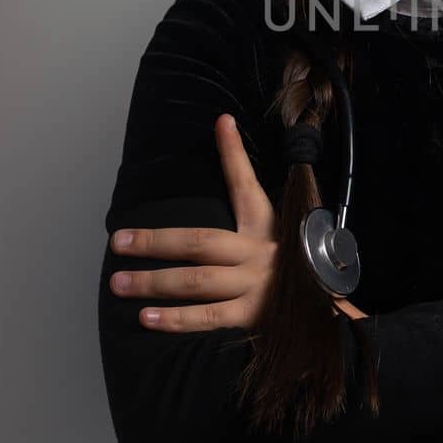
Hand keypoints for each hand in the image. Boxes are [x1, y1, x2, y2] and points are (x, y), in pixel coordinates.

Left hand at [108, 113, 280, 331]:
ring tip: (119, 283)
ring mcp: (256, 286)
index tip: (221, 123)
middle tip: (118, 242)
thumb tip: (230, 146)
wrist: (323, 313)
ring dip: (154, 282)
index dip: (234, 153)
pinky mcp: (253, 317)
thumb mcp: (274, 234)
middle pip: (200, 242)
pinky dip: (176, 319)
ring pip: (197, 281)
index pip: (247, 185)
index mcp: (265, 227)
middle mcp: (259, 253)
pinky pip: (208, 317)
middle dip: (156, 241)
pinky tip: (147, 318)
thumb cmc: (288, 270)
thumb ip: (249, 205)